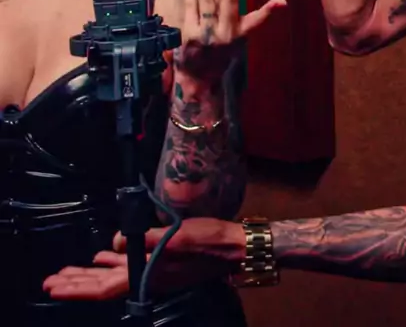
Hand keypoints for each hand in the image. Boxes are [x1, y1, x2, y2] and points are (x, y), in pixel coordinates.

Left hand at [43, 219, 244, 300]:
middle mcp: (146, 277)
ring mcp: (153, 272)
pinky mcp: (160, 263)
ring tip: (68, 272)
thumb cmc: (208, 241)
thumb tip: (113, 242)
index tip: (55, 287)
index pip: (104, 287)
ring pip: (112, 277)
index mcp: (147, 274)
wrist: (234, 248)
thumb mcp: (176, 237)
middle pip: (103, 285)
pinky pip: (127, 266)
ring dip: (89, 274)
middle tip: (51, 282)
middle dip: (76, 283)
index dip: (78, 288)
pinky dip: (111, 262)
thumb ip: (145, 240)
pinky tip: (102, 255)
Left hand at [175, 0, 286, 77]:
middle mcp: (227, 34)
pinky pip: (190, 7)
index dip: (270, 10)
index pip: (257, 19)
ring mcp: (208, 35)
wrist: (198, 77)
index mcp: (240, 33)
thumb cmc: (217, 48)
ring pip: (206, 0)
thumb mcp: (232, 29)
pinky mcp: (190, 35)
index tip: (282, 2)